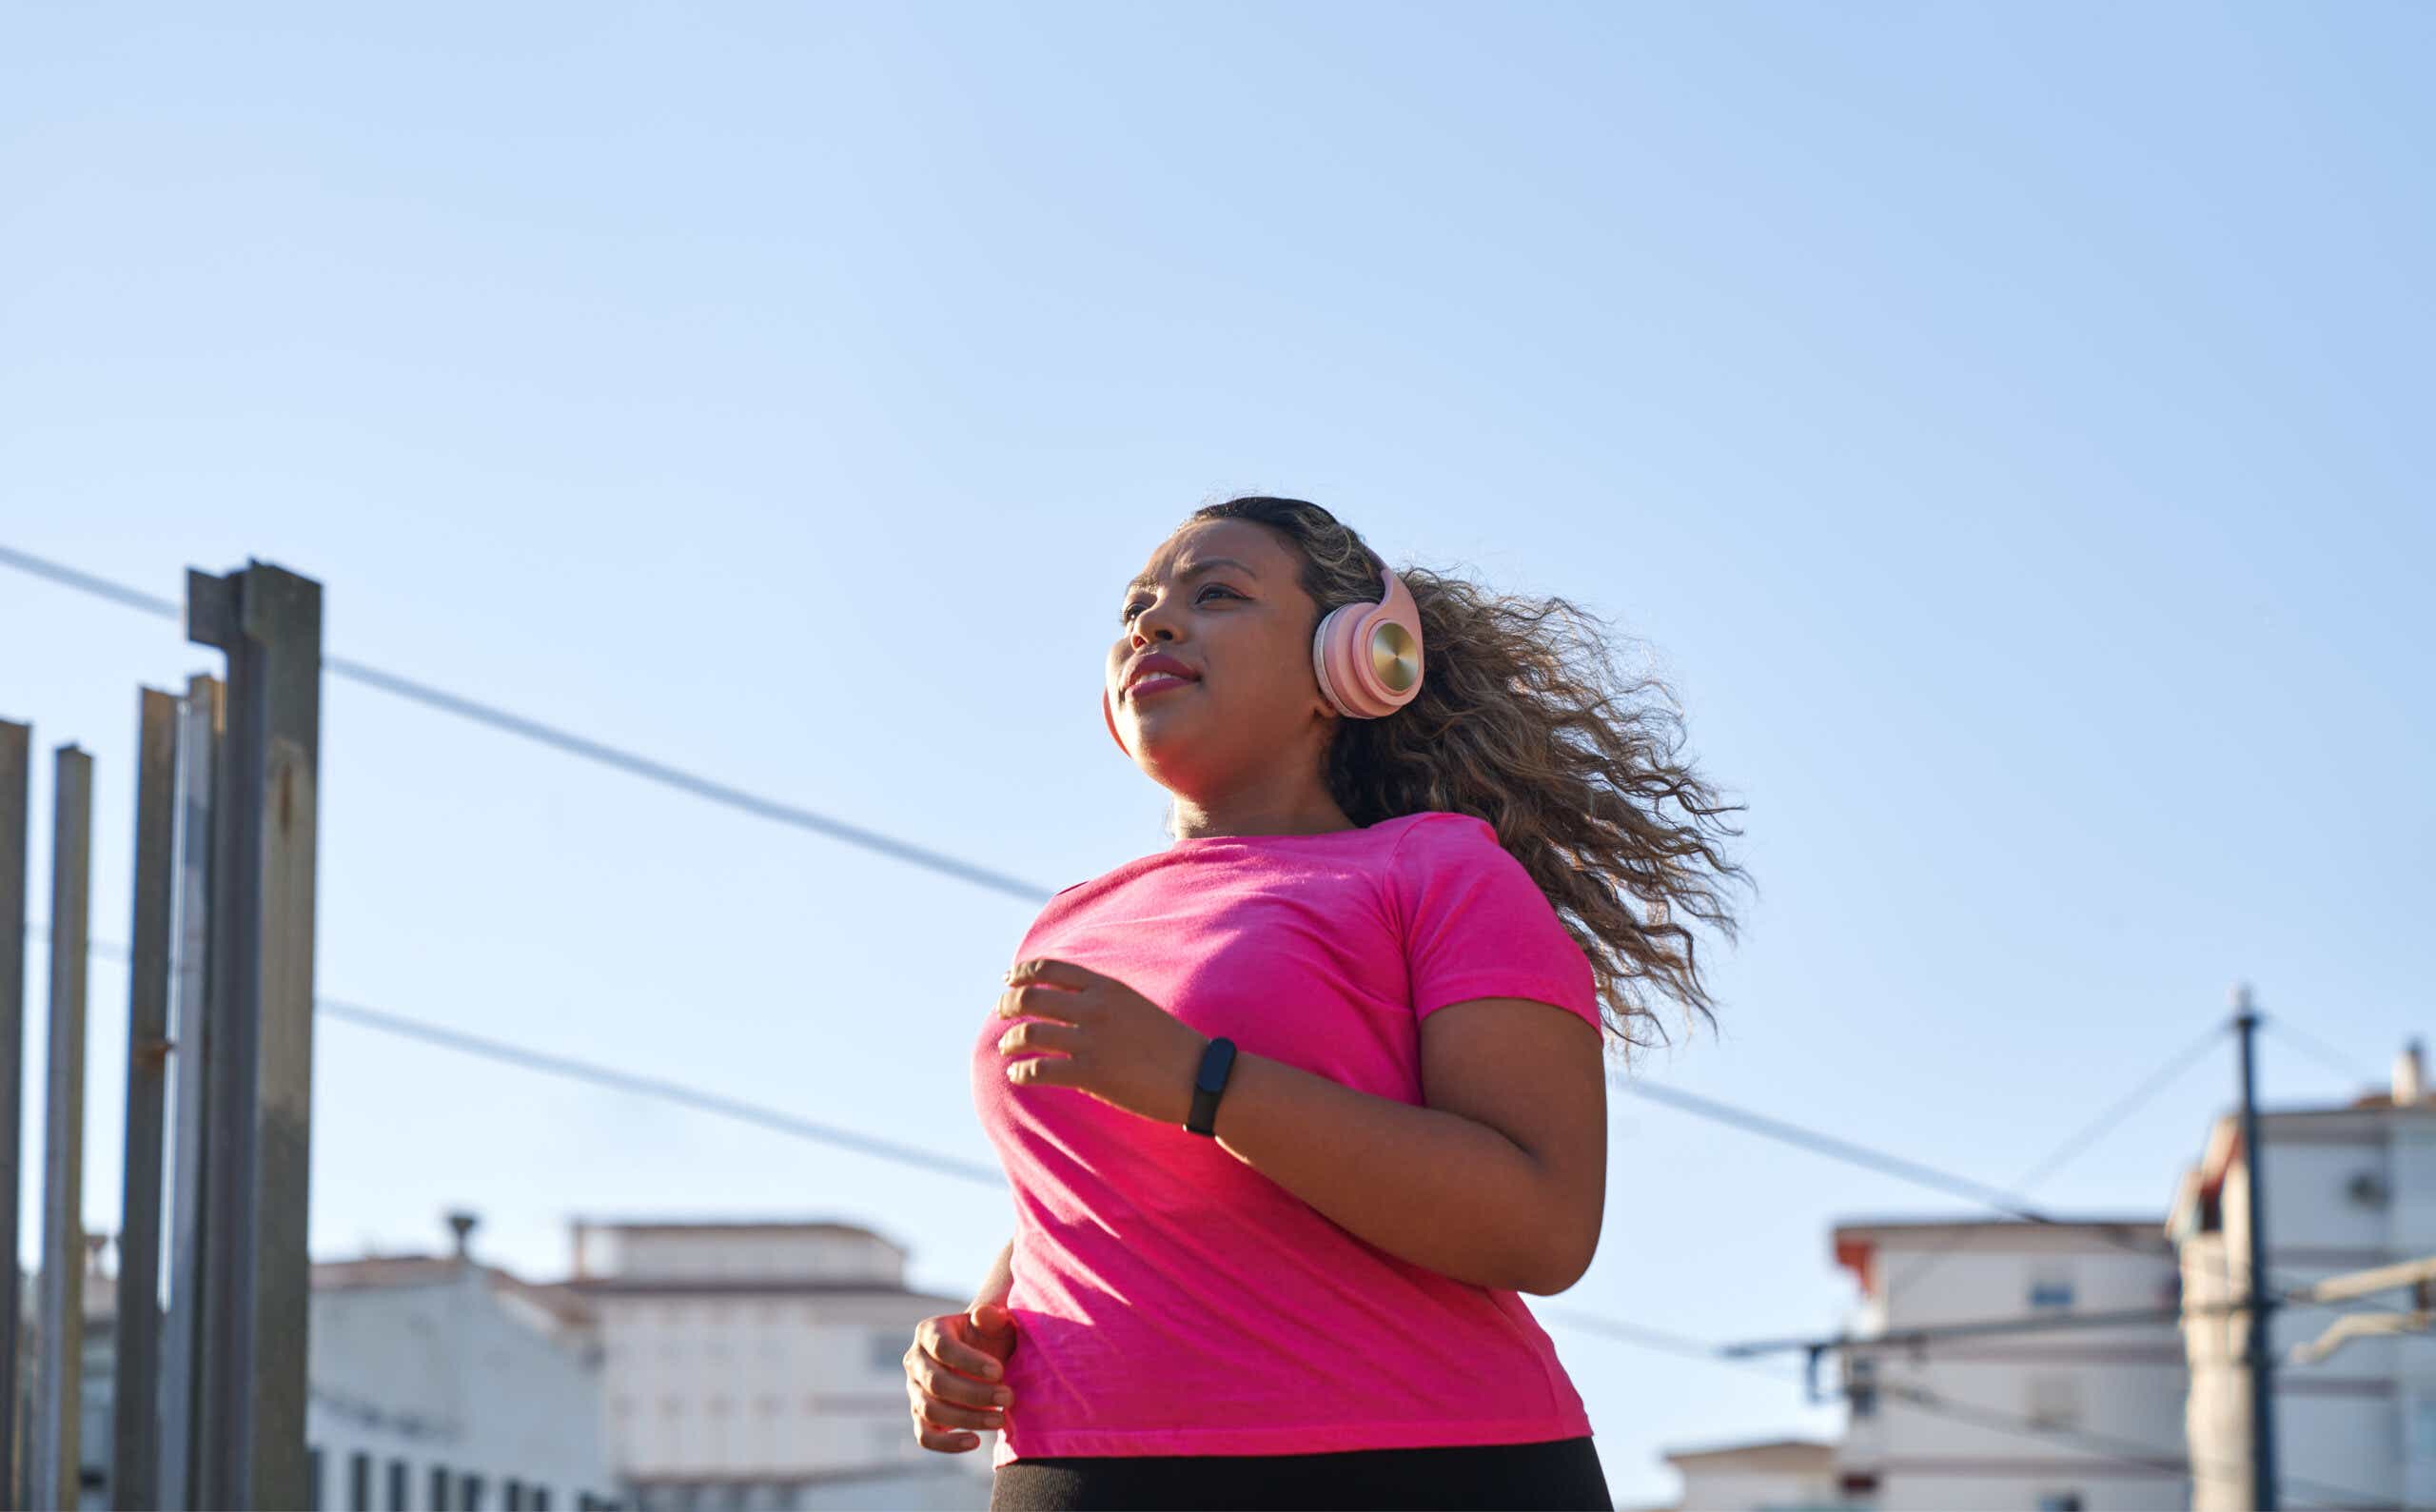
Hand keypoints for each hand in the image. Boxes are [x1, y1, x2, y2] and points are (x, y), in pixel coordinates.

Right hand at [906, 1301, 1017, 1452]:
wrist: (986, 1357)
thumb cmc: (992, 1337)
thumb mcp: (997, 1322)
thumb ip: (992, 1316)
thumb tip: (982, 1315)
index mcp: (928, 1332)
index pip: (942, 1348)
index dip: (970, 1362)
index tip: (999, 1372)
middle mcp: (915, 1360)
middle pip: (936, 1383)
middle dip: (974, 1394)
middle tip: (1009, 1398)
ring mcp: (914, 1390)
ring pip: (930, 1411)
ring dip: (967, 1419)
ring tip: (1000, 1419)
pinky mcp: (920, 1416)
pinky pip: (925, 1436)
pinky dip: (947, 1444)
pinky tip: (976, 1441)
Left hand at [996, 958, 1210, 1125]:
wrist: (1198, 1076)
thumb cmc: (1169, 1045)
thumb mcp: (1135, 1006)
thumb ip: (1102, 1001)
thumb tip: (1068, 1005)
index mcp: (1107, 987)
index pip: (1051, 969)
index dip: (1023, 973)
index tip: (1008, 980)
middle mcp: (1095, 1008)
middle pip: (1031, 997)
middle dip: (1009, 1004)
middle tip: (1002, 1013)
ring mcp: (1091, 1040)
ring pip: (1029, 1033)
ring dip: (1010, 1040)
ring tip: (1006, 1048)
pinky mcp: (1091, 1073)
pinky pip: (1039, 1070)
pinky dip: (1021, 1072)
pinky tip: (1018, 1075)